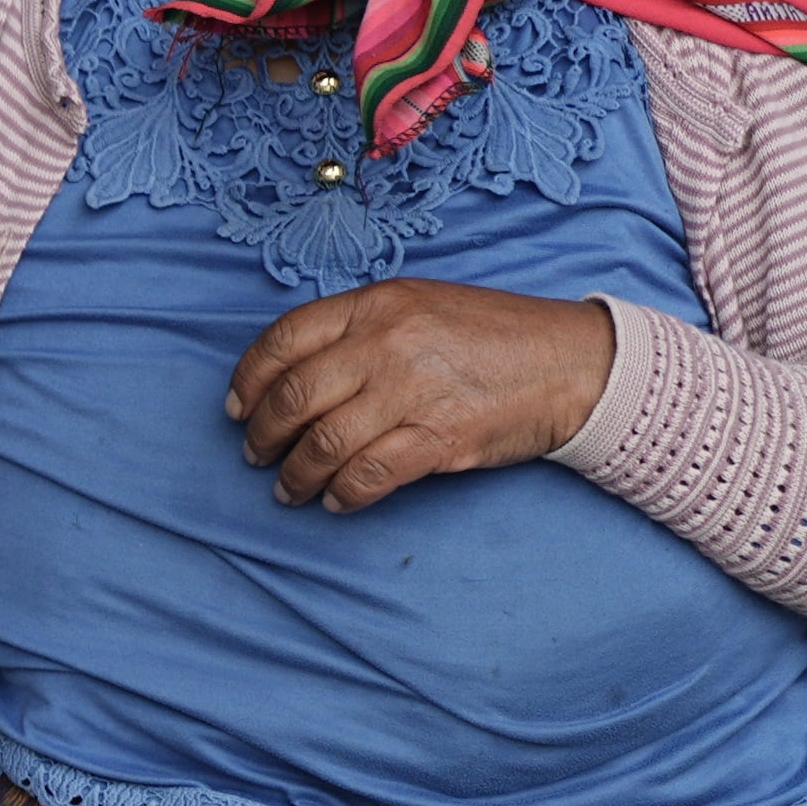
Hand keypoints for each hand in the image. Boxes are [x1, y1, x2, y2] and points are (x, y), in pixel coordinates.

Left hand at [224, 278, 615, 510]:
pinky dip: (342, 495)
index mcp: (376, 304)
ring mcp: (412, 392)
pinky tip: (336, 502)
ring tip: (289, 488)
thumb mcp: (420, 305)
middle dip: (262, 434)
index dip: (248, 379)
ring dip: (296, 474)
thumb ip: (360, 328)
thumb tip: (297, 370)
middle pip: (293, 396)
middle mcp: (386, 343)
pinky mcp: (439, 439)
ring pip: (323, 443)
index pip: (284, 339)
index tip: (236, 407)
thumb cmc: (493, 335)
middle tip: (255, 454)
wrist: (570, 362)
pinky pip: (368, 476)